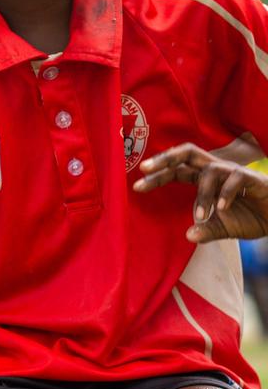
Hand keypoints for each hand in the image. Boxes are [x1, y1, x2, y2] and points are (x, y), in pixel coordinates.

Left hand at [134, 143, 267, 242]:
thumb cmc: (251, 217)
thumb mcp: (225, 228)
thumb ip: (207, 231)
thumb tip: (190, 236)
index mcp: (204, 179)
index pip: (176, 170)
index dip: (157, 176)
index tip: (136, 187)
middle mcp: (216, 170)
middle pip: (187, 152)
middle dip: (166, 157)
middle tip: (145, 168)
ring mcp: (234, 172)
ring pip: (210, 170)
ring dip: (202, 194)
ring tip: (199, 216)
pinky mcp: (253, 179)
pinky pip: (235, 178)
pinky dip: (225, 193)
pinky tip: (221, 209)